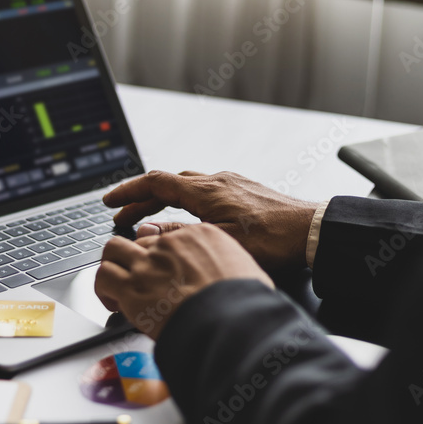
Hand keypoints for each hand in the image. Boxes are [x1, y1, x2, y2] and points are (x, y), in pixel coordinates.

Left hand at [94, 224, 272, 339]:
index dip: (161, 252)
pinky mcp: (132, 287)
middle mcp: (171, 244)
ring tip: (118, 284)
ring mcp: (149, 263)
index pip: (168, 235)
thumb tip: (226, 271)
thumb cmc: (245, 303)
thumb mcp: (247, 270)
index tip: (160, 265)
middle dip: (135, 256)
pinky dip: (103, 289)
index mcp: (201, 236)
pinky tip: (113, 302)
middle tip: (137, 275)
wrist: (233, 322)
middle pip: (139, 238)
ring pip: (113, 249)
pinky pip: (103, 277)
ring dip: (114, 265)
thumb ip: (228, 263)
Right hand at [103, 170, 318, 271]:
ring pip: (187, 186)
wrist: (313, 232)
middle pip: (168, 184)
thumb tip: (147, 230)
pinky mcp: (244, 191)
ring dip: (163, 201)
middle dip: (141, 201)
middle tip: (122, 219)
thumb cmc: (273, 241)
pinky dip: (186, 201)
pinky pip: (205, 190)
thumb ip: (179, 234)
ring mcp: (232, 183)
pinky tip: (189, 218)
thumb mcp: (218, 242)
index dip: (128, 192)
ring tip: (150, 220)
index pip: (155, 183)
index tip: (109, 203)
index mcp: (206, 191)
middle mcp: (217, 181)